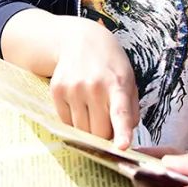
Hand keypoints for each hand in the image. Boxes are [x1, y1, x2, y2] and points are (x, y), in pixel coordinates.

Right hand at [50, 19, 140, 147]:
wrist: (79, 40)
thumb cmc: (109, 64)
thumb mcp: (128, 79)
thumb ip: (131, 109)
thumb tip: (123, 138)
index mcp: (117, 84)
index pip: (121, 112)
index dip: (122, 132)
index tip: (121, 146)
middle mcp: (94, 86)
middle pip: (99, 132)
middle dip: (104, 133)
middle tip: (106, 117)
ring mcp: (73, 89)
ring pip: (81, 131)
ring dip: (88, 127)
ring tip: (92, 106)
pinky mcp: (57, 91)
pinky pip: (66, 123)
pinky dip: (74, 120)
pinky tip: (79, 102)